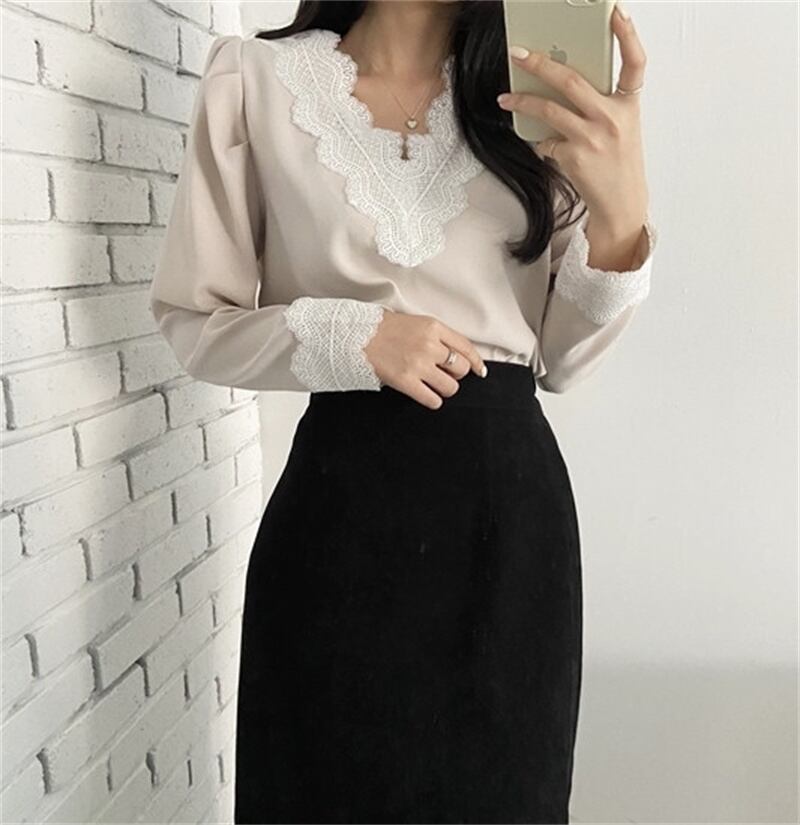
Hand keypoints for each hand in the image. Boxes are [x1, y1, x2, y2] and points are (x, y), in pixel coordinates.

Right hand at [364, 310, 487, 410]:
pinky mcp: (406, 381)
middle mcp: (429, 345)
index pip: (466, 347)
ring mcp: (418, 364)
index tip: (479, 370)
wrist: (356, 336)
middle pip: (461, 368)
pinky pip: (432, 399)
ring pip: (450, 386)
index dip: (476, 362)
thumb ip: (436, 336)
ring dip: (445, 389)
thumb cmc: (383, 329)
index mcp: (433, 327)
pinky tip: (428, 396)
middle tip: (446, 375)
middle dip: (456, 374)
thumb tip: (456, 354)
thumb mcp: (416, 323)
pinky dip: (433, 400)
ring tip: (435, 385)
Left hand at [498, 3, 649, 234]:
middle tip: (518, 53)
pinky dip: (541, 142)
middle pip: (571, 80)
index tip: (617, 10)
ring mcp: (592, 137)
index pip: (635, 62)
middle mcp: (612, 117)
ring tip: (505, 99)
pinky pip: (546, 142)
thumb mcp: (621, 127)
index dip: (628, 34)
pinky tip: (544, 146)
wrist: (621, 204)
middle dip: (540, 64)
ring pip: (548, 109)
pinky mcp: (574, 157)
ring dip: (522, 102)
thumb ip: (600, 103)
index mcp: (628, 105)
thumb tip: (561, 83)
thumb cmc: (618, 163)